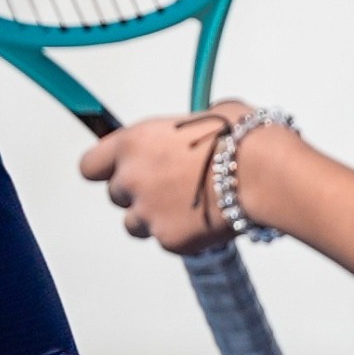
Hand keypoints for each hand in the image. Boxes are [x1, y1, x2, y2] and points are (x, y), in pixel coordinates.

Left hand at [78, 103, 248, 253]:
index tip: (119, 168)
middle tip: (171, 186)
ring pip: (136, 224)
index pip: (89, 165)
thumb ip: (180, 131)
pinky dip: (182, 234)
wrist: (264, 173)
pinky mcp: (169, 240)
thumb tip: (189, 133)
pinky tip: (207, 219)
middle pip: (116, 195)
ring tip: (190, 205)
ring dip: (155, 217)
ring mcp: (148, 213)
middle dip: (138, 192)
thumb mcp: (205, 114)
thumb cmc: (240, 138)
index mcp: (133, 144)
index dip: (104, 168)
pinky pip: (167, 240)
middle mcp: (132, 180)